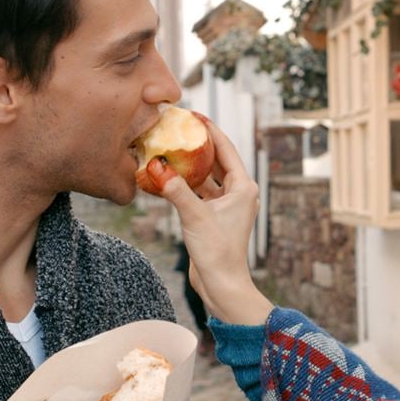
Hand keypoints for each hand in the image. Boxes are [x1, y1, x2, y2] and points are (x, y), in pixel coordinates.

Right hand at [154, 120, 272, 325]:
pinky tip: (167, 176)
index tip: (195, 115)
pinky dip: (185, 185)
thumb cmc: (217, 251)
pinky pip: (199, 193)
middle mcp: (238, 193)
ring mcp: (227, 205)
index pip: (226, 149)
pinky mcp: (214, 217)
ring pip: (206, 177)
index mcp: (243, 187)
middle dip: (198, 146)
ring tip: (171, 148)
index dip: (210, 130)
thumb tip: (156, 166)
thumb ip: (175, 189)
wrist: (221, 284)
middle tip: (179, 128)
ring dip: (190, 166)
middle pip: (216, 160)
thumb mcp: (194, 216)